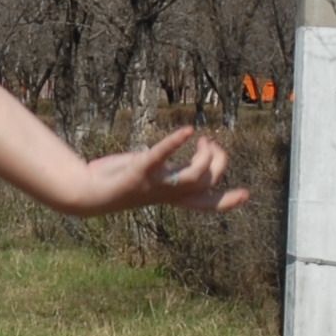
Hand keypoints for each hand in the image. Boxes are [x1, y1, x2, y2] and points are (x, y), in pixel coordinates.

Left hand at [68, 127, 248, 216]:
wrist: (89, 193)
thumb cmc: (120, 184)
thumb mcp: (153, 179)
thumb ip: (173, 173)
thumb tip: (191, 163)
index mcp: (172, 197)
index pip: (207, 205)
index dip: (228, 201)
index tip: (246, 193)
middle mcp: (168, 194)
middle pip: (208, 184)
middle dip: (218, 163)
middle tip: (209, 145)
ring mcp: (155, 184)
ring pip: (194, 177)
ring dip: (204, 156)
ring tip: (200, 138)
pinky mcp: (140, 170)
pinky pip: (162, 156)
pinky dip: (176, 142)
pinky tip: (188, 130)